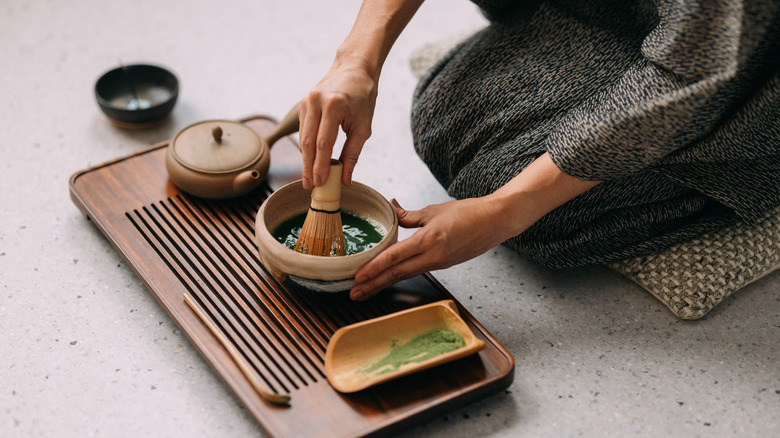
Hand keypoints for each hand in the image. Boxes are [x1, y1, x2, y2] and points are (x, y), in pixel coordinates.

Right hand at [298, 57, 377, 188]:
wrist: (354, 68)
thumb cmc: (363, 97)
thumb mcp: (364, 126)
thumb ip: (353, 153)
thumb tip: (345, 179)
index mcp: (334, 106)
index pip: (323, 143)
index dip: (321, 166)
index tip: (320, 183)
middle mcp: (316, 102)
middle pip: (308, 143)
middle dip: (308, 167)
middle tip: (310, 186)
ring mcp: (307, 102)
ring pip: (302, 138)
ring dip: (305, 160)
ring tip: (309, 179)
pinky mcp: (303, 104)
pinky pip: (303, 130)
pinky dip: (306, 147)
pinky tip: (310, 161)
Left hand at [350, 198, 514, 300]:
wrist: (495, 221)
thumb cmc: (467, 212)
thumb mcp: (433, 210)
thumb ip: (408, 215)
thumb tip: (391, 208)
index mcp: (429, 240)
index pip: (395, 257)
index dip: (374, 268)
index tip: (358, 276)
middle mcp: (433, 257)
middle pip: (397, 274)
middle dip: (373, 284)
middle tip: (354, 293)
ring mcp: (439, 263)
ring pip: (405, 275)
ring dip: (384, 283)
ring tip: (366, 291)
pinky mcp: (444, 265)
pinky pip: (416, 271)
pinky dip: (399, 276)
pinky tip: (387, 278)